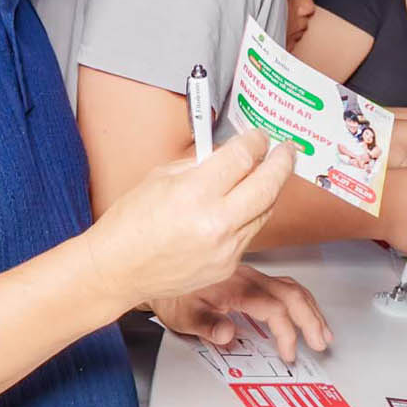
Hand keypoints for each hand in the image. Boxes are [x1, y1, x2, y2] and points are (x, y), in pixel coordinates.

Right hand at [86, 132, 293, 306]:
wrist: (118, 270)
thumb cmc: (130, 224)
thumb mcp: (161, 177)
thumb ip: (200, 164)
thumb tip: (230, 154)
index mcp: (194, 193)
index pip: (242, 158)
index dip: (256, 142)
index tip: (259, 136)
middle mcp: (215, 222)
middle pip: (268, 185)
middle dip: (283, 162)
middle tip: (287, 150)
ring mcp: (225, 248)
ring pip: (265, 211)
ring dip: (270, 189)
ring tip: (269, 175)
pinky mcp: (227, 266)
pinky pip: (250, 233)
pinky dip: (251, 215)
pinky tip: (243, 206)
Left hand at [153, 266, 330, 362]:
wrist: (160, 271)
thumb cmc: (172, 294)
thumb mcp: (183, 315)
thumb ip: (207, 325)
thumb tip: (227, 336)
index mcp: (237, 288)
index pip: (274, 309)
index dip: (286, 332)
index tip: (289, 353)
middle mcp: (248, 278)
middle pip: (291, 294)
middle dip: (311, 319)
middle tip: (321, 342)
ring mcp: (251, 276)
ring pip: (291, 287)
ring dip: (310, 309)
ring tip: (322, 330)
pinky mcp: (250, 277)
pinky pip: (283, 284)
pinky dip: (300, 299)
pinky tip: (304, 310)